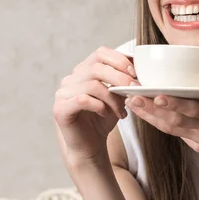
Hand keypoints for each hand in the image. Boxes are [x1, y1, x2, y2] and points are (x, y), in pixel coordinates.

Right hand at [54, 46, 138, 166]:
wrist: (90, 146)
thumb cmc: (103, 119)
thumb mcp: (117, 96)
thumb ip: (123, 81)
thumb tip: (138, 68)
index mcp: (84, 70)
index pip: (100, 53)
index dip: (119, 60)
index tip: (135, 73)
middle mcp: (71, 78)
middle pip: (96, 67)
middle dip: (120, 78)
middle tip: (134, 90)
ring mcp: (63, 93)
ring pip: (92, 85)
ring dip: (112, 98)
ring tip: (122, 110)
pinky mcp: (60, 109)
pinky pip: (82, 100)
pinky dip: (99, 106)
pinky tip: (106, 114)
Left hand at [125, 57, 198, 165]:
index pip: (195, 109)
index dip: (176, 103)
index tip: (158, 94)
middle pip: (175, 120)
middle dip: (152, 108)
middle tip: (132, 96)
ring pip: (170, 128)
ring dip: (149, 116)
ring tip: (131, 102)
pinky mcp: (194, 145)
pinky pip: (173, 133)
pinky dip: (157, 122)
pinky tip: (144, 112)